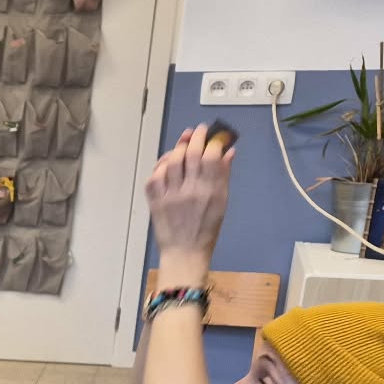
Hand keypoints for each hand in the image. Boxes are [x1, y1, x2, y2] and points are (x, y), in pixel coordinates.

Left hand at [145, 124, 231, 268]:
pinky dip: (161, 165)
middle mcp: (190, 190)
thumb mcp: (222, 202)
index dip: (213, 141)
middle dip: (195, 137)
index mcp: (210, 191)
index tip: (215, 135)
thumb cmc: (207, 229)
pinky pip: (155, 176)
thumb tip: (228, 151)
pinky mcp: (155, 201)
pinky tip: (167, 162)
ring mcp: (170, 195)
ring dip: (177, 147)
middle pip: (190, 154)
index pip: (212, 156)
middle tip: (198, 130)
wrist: (185, 253)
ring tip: (183, 141)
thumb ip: (223, 175)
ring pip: (171, 161)